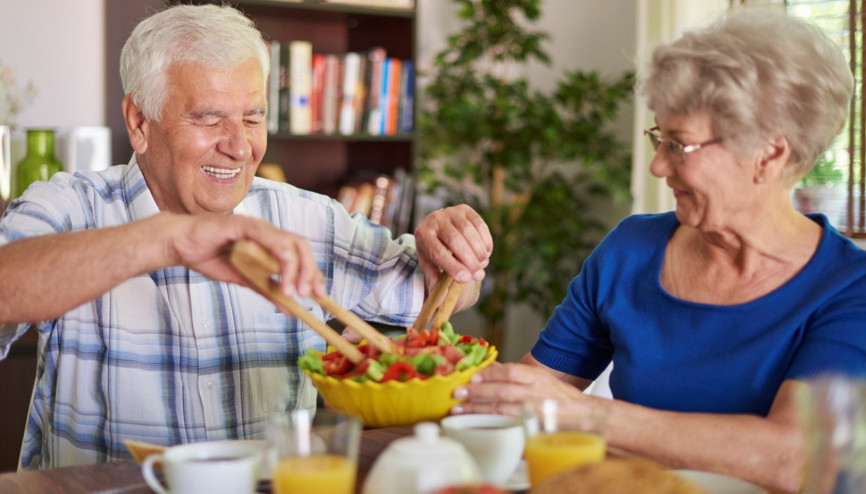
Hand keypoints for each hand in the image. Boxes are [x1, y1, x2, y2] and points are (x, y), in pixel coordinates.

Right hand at [166, 212, 324, 297]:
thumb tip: (289, 309)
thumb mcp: (243, 280)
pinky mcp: (243, 225)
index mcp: (270, 242)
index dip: (313, 273)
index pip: (301, 254)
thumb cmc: (209, 257)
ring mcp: (257, 227)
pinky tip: (278, 279)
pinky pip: (268, 239)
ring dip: (296, 269)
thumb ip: (266, 290)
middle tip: (310, 295)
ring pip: (290, 243)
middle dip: (311, 271)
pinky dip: (278, 259)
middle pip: (302, 246)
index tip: (320, 295)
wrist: (181, 245)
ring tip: (293, 292)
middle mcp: (268, 232)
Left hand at [414, 205, 492, 285]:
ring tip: (483, 265)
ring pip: (469, 231)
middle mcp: (434, 219)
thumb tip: (443, 296)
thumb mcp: (430, 265)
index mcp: (422, 235)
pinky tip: (487, 253)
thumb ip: (435, 279)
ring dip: (479, 251)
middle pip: (455, 240)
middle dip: (469, 260)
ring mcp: (450, 212)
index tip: (466, 279)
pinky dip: (485, 240)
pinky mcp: (465, 209)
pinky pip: (479, 224)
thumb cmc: (433, 251)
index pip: (438, 252)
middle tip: (479, 276)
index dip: (453, 266)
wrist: (437, 229)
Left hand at [451, 362, 584, 416]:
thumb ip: (518, 375)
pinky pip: (509, 426)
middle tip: (457, 392)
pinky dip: (492, 424)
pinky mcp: (535, 427)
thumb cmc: (560, 398)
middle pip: (503, 389)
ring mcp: (536, 411)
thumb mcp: (541, 379)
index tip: (472, 375)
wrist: (586, 417)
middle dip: (478, 390)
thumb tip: (491, 368)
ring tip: (459, 410)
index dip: (490, 372)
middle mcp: (537, 392)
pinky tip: (477, 425)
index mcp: (537, 377)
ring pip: (502, 408)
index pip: (511, 370)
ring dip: (479, 409)